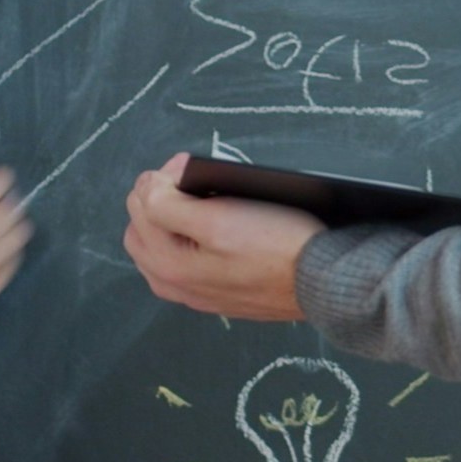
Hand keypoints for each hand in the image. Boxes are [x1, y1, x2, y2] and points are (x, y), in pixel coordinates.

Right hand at [0, 166, 30, 371]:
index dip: (0, 182)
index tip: (1, 183)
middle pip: (13, 208)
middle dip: (9, 205)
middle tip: (2, 209)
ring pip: (20, 234)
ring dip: (14, 229)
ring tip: (5, 232)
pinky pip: (15, 261)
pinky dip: (10, 254)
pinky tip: (0, 256)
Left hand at [125, 153, 323, 319]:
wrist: (320, 281)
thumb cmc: (275, 247)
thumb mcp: (216, 218)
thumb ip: (167, 204)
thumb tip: (150, 186)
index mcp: (166, 265)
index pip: (140, 203)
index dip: (162, 176)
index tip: (189, 166)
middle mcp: (173, 285)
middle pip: (142, 228)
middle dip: (159, 197)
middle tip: (191, 181)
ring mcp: (194, 294)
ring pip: (159, 247)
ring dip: (170, 219)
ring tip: (199, 202)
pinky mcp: (216, 296)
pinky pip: (184, 262)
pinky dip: (186, 240)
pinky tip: (210, 229)